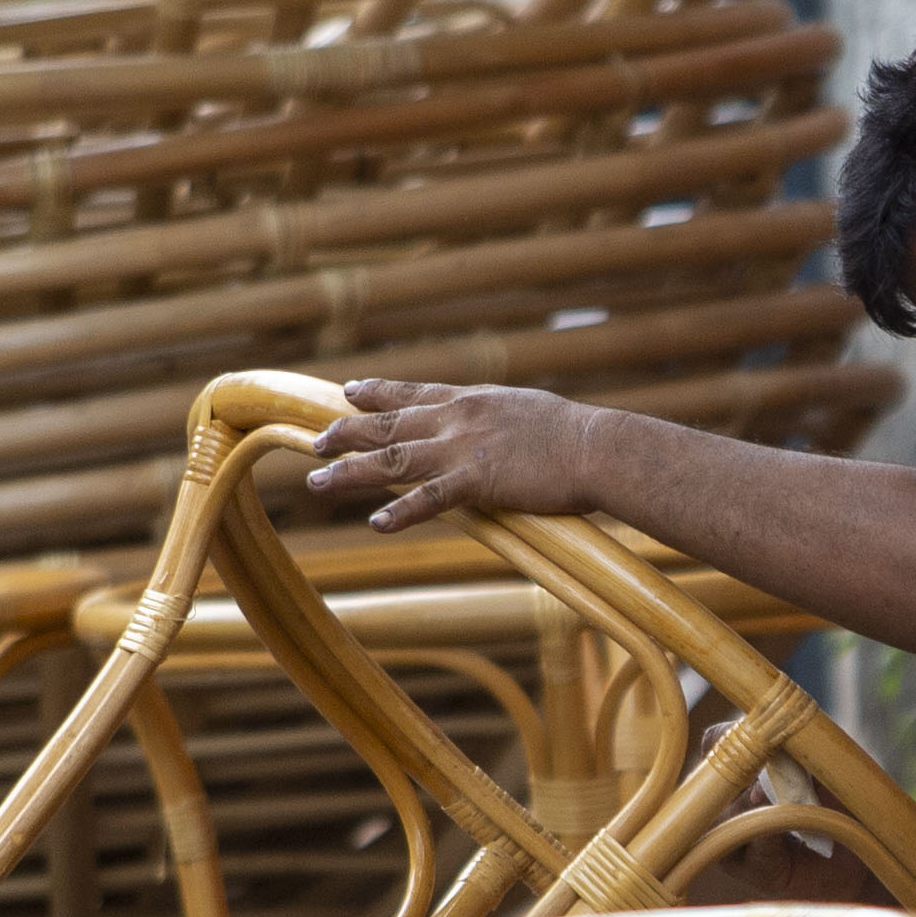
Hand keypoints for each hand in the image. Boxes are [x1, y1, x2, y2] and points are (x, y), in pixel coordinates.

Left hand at [304, 377, 612, 530]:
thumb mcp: (527, 412)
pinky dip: (400, 511)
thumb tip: (494, 427)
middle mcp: (457, 418)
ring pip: (392, 459)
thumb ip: (499, 418)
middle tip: (316, 442)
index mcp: (471, 400)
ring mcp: (463, 448)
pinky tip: (376, 523)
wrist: (599, 448)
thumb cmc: (576, 435)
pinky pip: (429, 499)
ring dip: (350, 472)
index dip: (376, 393)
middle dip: (346, 433)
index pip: (412, 394)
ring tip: (317, 482)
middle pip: (388, 424)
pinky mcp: (478, 480)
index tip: (348, 392)